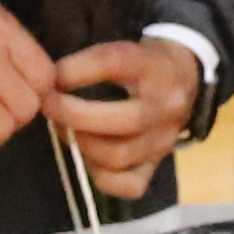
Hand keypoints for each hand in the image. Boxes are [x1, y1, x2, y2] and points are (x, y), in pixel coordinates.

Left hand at [48, 38, 207, 200]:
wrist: (185, 77)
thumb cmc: (142, 63)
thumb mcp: (123, 49)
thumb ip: (89, 63)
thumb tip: (49, 84)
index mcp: (156, 68)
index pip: (114, 64)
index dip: (76, 71)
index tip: (54, 77)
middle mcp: (166, 107)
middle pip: (123, 121)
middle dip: (73, 115)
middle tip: (49, 106)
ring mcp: (164, 140)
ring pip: (119, 156)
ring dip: (82, 144)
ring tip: (65, 129)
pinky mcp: (158, 163)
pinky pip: (129, 185)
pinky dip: (102, 176)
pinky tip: (89, 157)